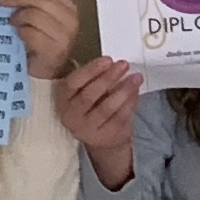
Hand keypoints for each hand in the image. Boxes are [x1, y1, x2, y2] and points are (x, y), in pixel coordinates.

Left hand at [0, 0, 79, 81]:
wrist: (50, 70)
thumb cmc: (43, 41)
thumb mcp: (41, 17)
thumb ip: (33, 2)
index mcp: (69, 7)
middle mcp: (70, 20)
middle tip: (3, 0)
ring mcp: (64, 36)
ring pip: (34, 15)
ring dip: (18, 17)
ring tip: (13, 22)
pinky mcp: (54, 51)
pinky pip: (31, 33)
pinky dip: (21, 32)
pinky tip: (20, 34)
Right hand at [56, 52, 142, 186]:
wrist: (101, 139)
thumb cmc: (93, 108)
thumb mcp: (86, 93)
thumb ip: (95, 79)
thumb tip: (115, 64)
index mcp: (63, 100)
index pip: (73, 83)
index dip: (91, 70)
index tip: (108, 59)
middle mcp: (71, 116)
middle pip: (89, 95)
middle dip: (108, 78)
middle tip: (124, 64)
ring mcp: (87, 130)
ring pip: (106, 108)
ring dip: (123, 90)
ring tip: (136, 77)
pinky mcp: (105, 137)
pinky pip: (119, 117)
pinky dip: (130, 102)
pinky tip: (136, 91)